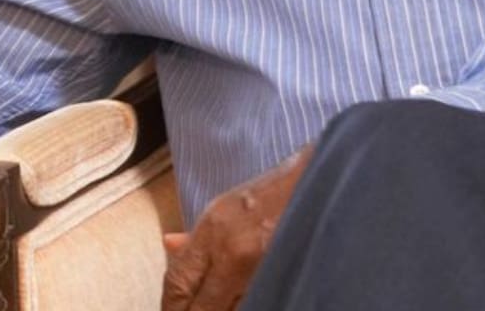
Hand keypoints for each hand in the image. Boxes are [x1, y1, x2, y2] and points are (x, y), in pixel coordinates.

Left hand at [160, 144, 312, 310]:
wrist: (315, 185)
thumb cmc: (272, 193)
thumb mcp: (226, 206)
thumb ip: (197, 234)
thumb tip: (169, 245)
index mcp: (213, 229)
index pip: (179, 280)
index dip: (171, 305)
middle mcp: (233, 252)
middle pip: (201, 305)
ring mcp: (260, 269)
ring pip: (230, 310)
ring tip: (214, 309)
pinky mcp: (283, 277)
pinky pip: (256, 303)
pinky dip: (247, 307)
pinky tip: (241, 305)